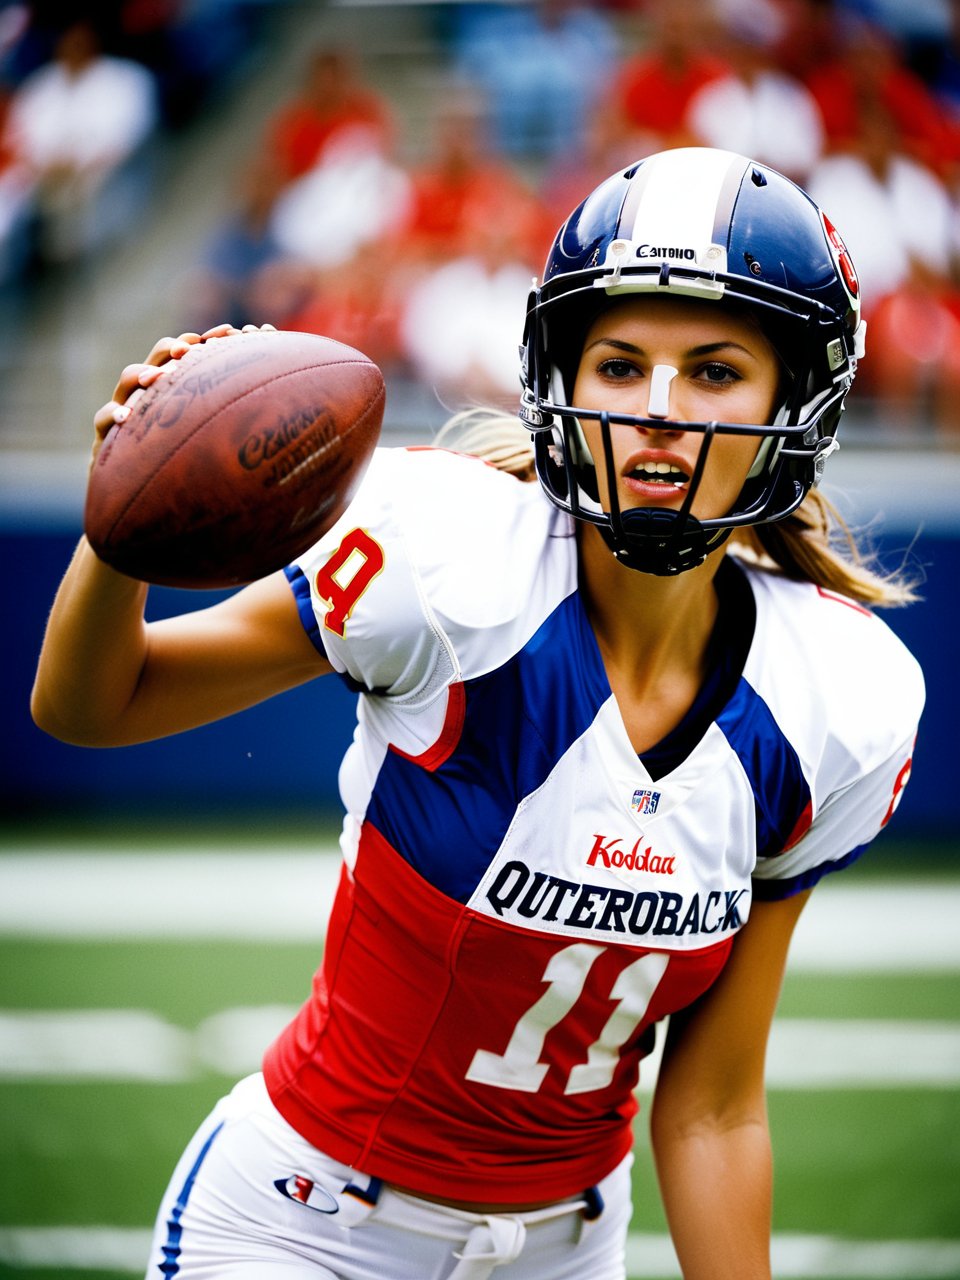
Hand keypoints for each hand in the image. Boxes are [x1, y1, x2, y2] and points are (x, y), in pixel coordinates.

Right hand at [90, 323, 276, 465]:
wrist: (144, 509)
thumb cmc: (189, 477)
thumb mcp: (220, 451)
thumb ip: (244, 430)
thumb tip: (290, 416)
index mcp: (181, 392)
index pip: (196, 357)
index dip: (213, 342)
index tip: (234, 332)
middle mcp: (154, 395)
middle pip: (160, 356)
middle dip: (175, 347)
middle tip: (190, 348)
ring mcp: (127, 411)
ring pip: (128, 380)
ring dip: (142, 374)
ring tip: (155, 379)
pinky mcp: (106, 438)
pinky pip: (103, 420)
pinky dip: (112, 414)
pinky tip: (126, 418)